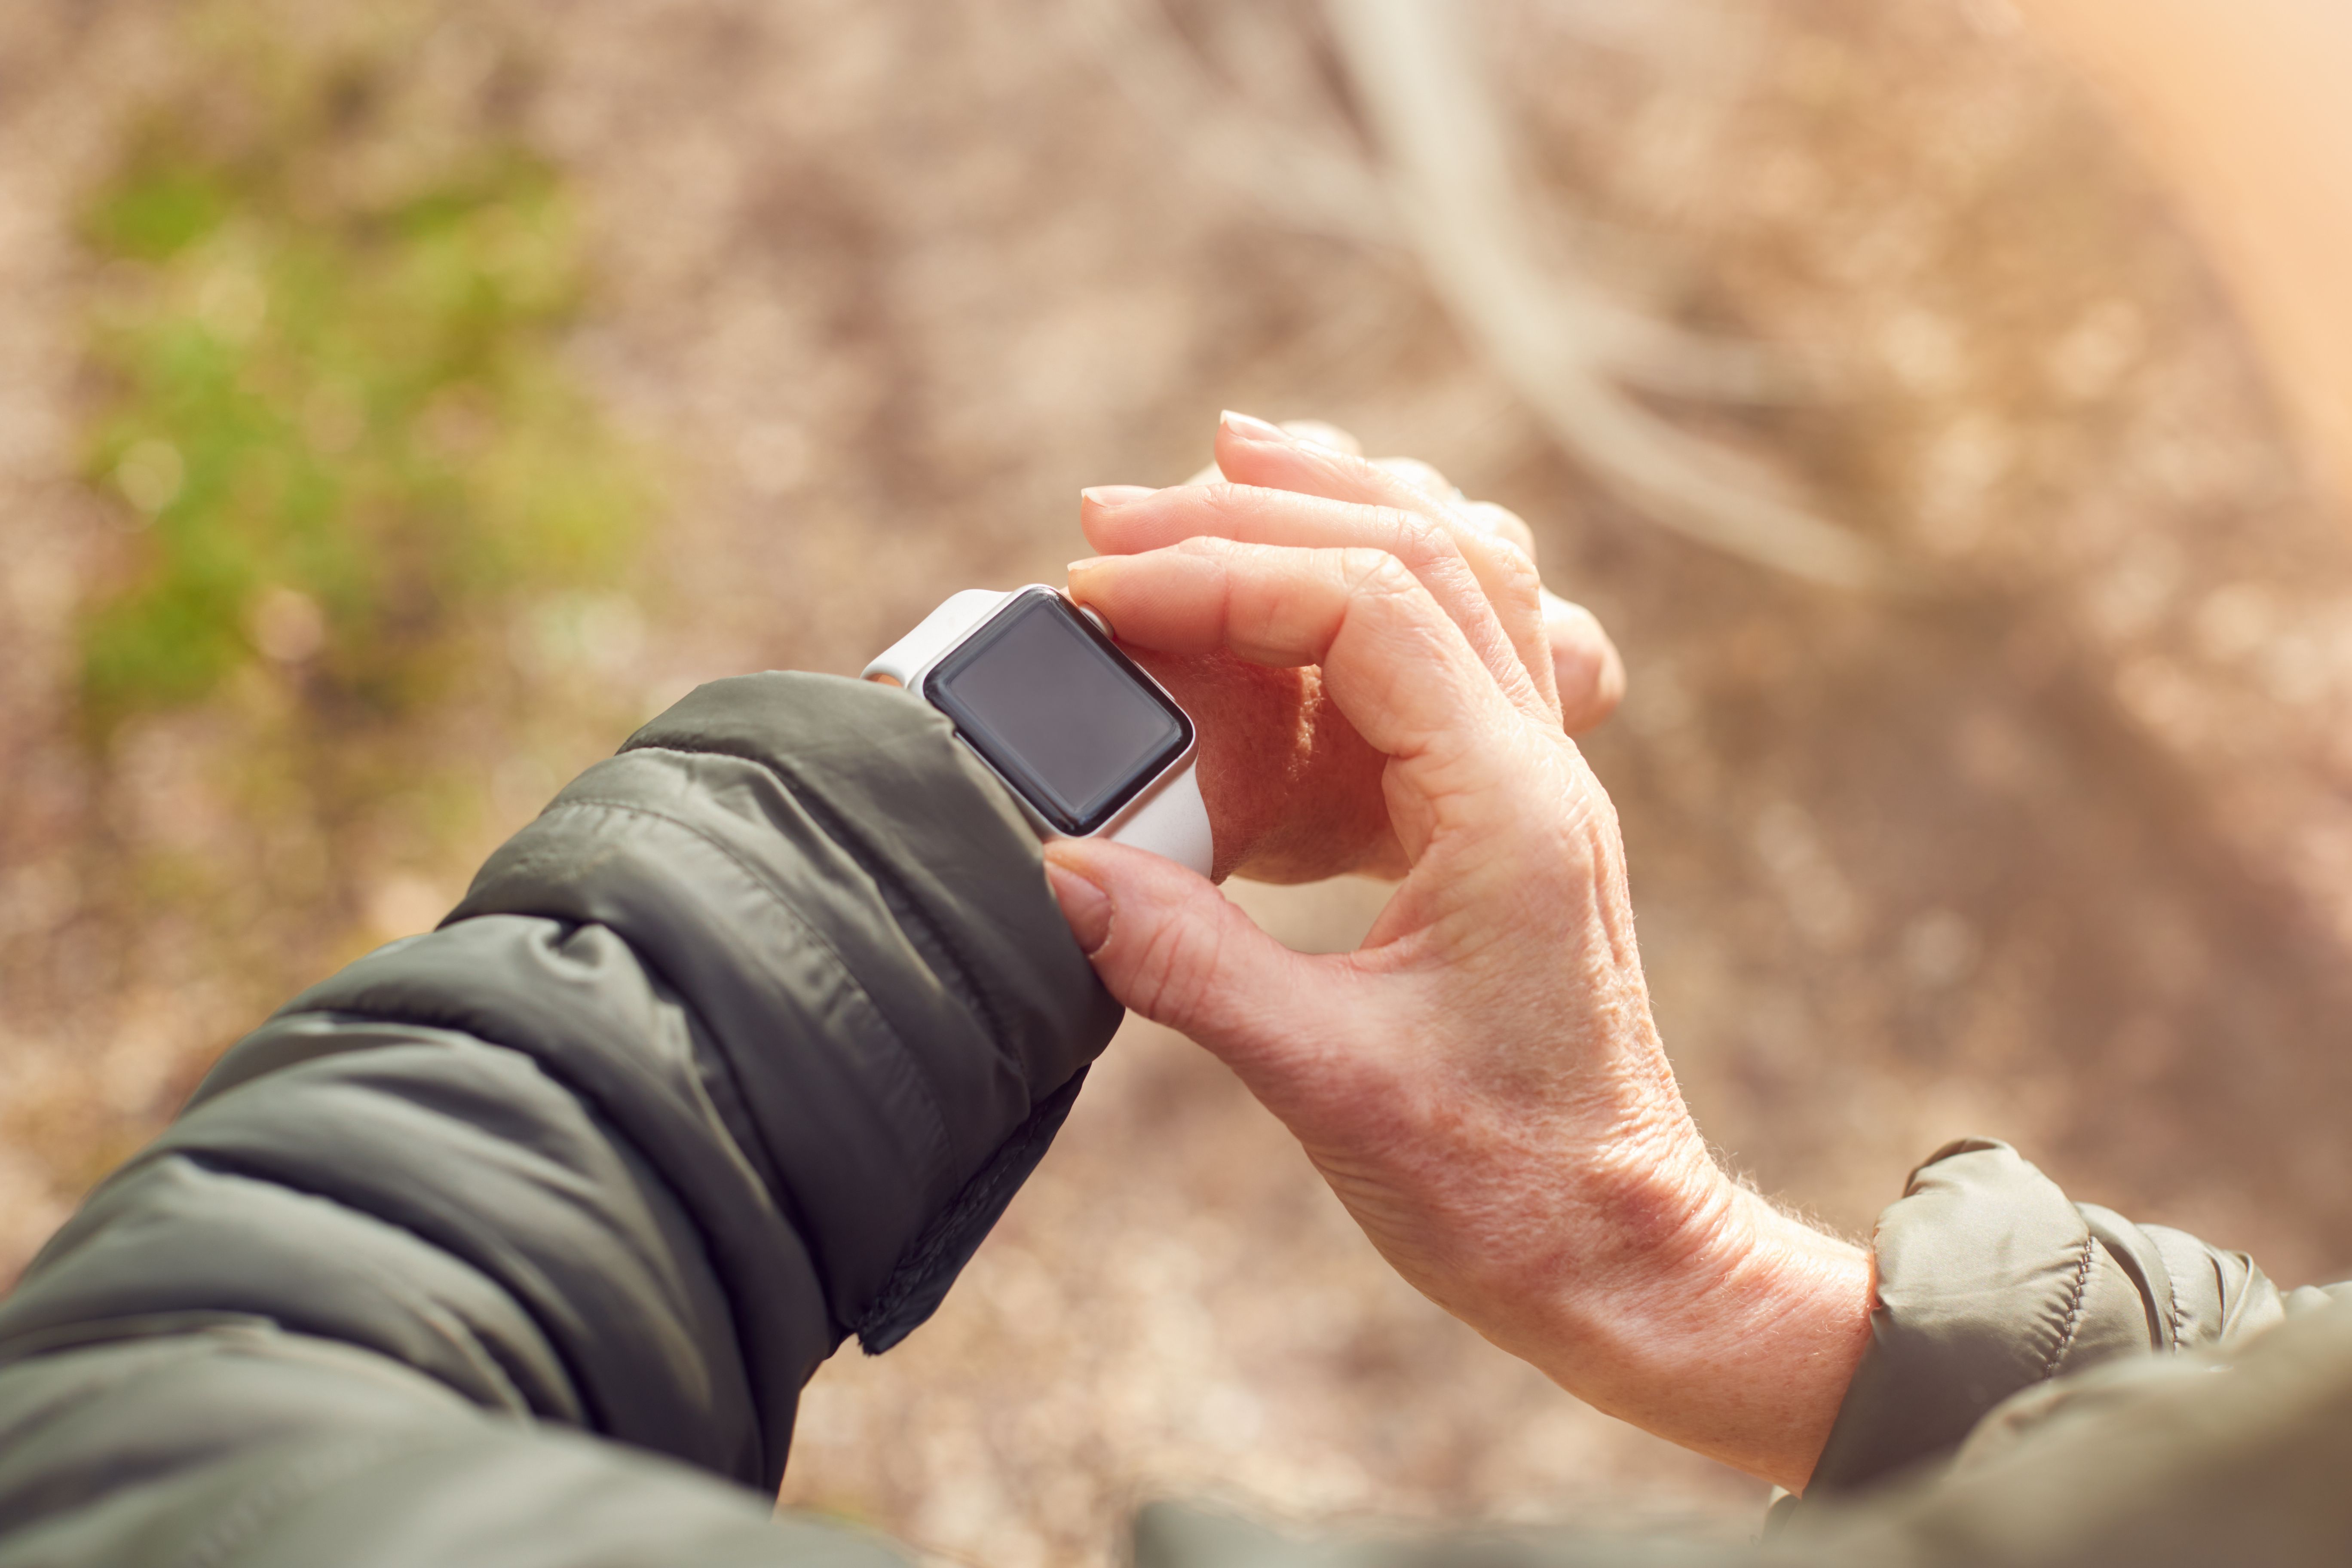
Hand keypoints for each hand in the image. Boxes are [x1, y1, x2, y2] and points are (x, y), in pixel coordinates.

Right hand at [1044, 498, 1869, 1490]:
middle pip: (1416, 549)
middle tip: (1116, 519)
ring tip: (1214, 483)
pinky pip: (1449, 655)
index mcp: (1509, 809)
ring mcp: (1530, 789)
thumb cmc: (1505, 1190)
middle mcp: (1535, 770)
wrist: (1620, 1258)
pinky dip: (1362, 600)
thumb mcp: (1326, 1083)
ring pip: (1453, 577)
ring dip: (1329, 518)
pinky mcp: (1501, 823)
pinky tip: (1286, 616)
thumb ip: (1189, 962)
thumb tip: (1061, 864)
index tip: (1103, 598)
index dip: (1222, 575)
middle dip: (1258, 512)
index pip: (1367, 605)